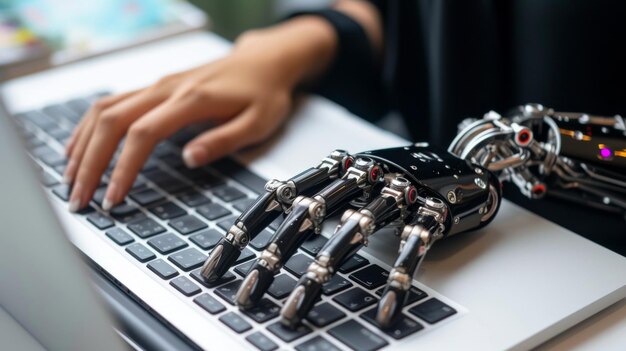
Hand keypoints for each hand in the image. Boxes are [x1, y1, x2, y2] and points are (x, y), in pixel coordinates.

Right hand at [64, 17, 337, 211]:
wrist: (264, 62)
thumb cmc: (264, 94)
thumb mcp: (258, 122)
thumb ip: (223, 141)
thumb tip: (188, 160)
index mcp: (191, 100)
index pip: (143, 134)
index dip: (122, 168)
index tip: (112, 198)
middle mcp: (166, 88)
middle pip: (111, 121)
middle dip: (91, 163)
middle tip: (79, 199)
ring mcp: (158, 86)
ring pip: (105, 109)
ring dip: (84, 145)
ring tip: (71, 179)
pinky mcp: (156, 88)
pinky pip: (112, 103)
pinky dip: (90, 127)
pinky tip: (81, 147)